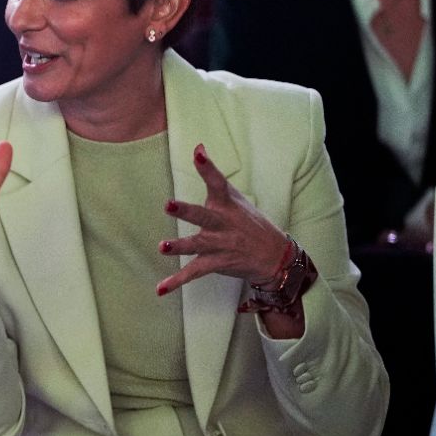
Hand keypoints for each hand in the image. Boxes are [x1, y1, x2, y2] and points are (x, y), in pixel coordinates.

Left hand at [157, 143, 290, 294]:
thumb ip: (213, 175)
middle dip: (186, 211)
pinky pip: (193, 273)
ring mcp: (219, 245)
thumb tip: (198, 146)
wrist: (275, 256)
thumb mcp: (234, 196)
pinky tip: (160, 289)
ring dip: (179, 246)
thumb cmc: (248, 221)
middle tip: (169, 205)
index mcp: (227, 204)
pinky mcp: (216, 263)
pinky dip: (176, 281)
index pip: (217, 182)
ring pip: (196, 245)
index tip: (198, 152)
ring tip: (163, 246)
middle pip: (203, 215)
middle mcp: (222, 223)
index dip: (207, 167)